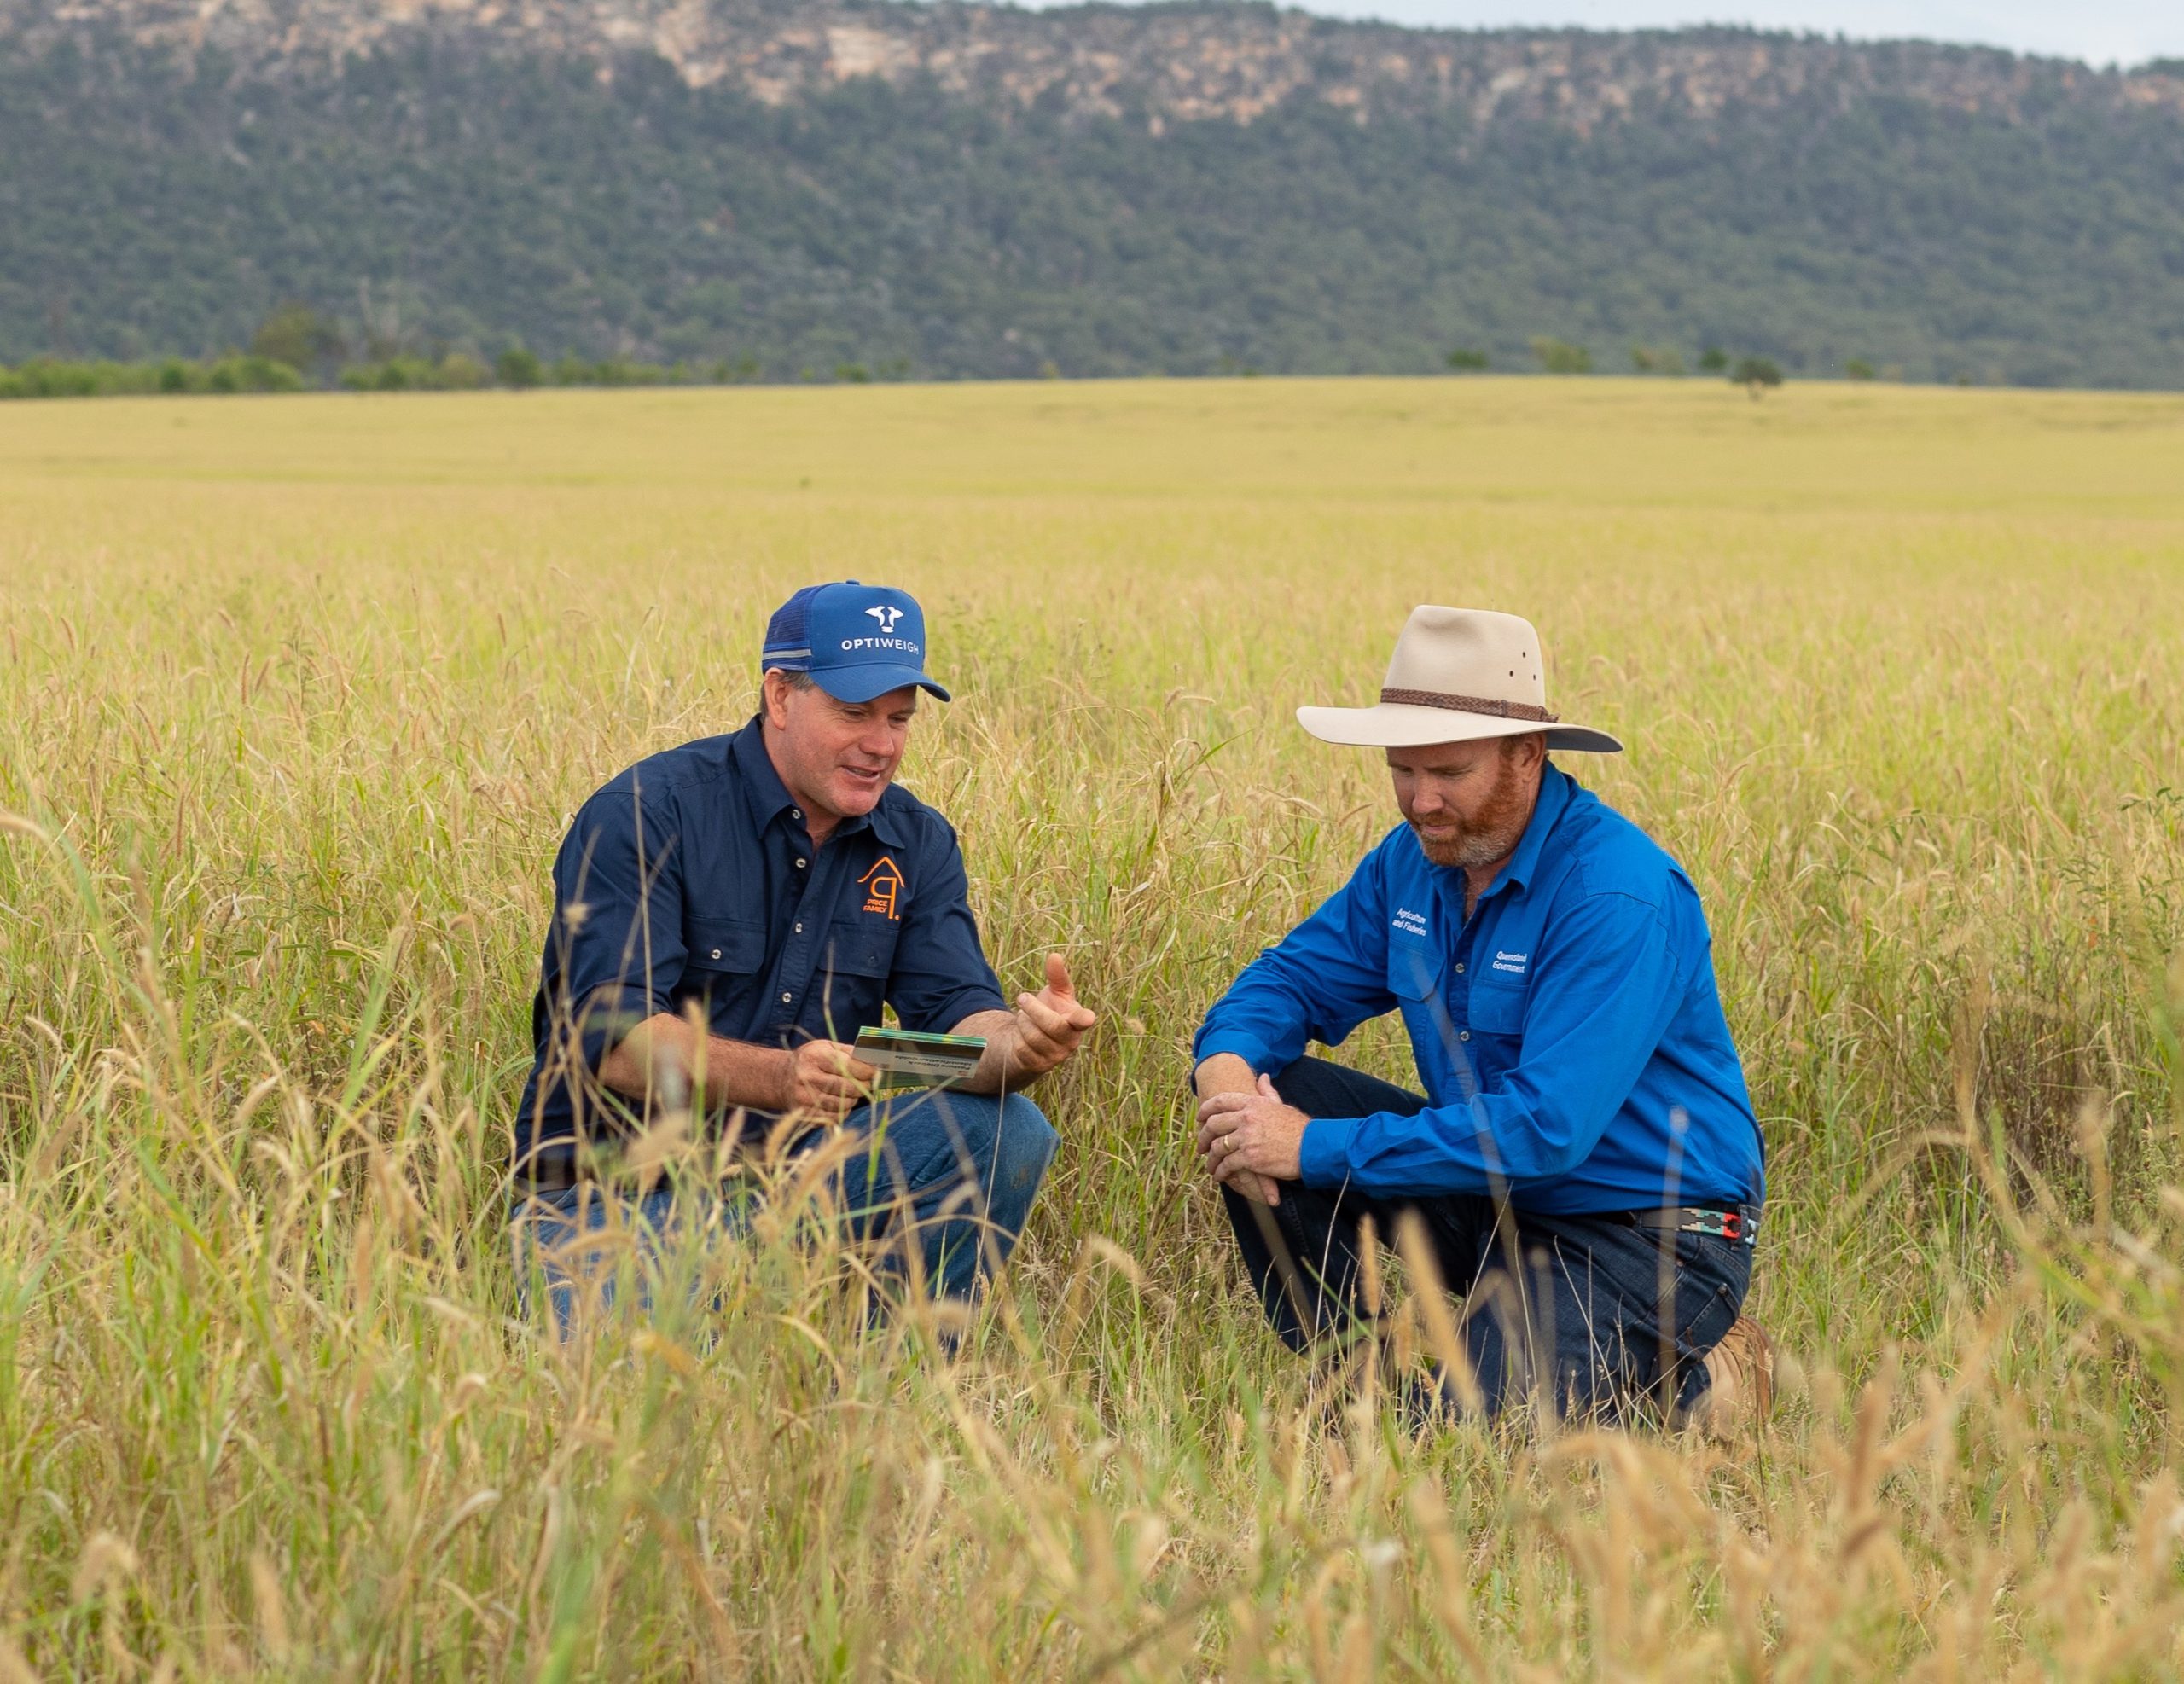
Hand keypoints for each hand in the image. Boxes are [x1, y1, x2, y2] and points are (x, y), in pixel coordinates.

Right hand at [782, 1039, 876, 1121]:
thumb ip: (847, 1051)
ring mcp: (805, 1098)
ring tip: (854, 1093)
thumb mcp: (824, 1047)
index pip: (846, 1066)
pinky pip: (834, 1116)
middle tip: (869, 1083)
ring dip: (854, 1099)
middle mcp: (807, 1078)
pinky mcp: (806, 1114)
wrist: (781, 1079)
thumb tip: (871, 1059)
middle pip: (846, 1087)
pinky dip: (843, 1111)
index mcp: (814, 1057)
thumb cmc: (809, 1060)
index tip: (875, 1071)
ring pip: (842, 1104)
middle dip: (863, 1086)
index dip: (865, 1070)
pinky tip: (842, 1103)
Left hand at [1006, 953, 1097, 1079]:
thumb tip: (1054, 955)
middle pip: (1052, 1025)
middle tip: (1022, 997)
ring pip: (1033, 1035)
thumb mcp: (1054, 994)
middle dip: (1034, 1008)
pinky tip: (1022, 1033)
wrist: (1032, 1041)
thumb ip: (1057, 976)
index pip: (1083, 1021)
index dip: (1084, 1019)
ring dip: (1023, 1021)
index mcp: (1077, 1022)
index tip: (1087, 1018)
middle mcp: (1070, 1041)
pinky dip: (1017, 1036)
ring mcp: (1055, 1056)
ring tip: (1025, 1017)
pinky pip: (1023, 1047)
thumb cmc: (1049, 1012)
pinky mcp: (1038, 1065)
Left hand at [1196, 1074, 1309, 1204]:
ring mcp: (1247, 1137)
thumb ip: (1268, 1092)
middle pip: (1214, 1124)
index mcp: (1253, 1103)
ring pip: (1218, 1147)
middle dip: (1203, 1136)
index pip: (1220, 1101)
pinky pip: (1227, 1164)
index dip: (1205, 1109)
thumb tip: (1262, 1077)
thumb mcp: (1282, 1106)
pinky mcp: (1250, 1157)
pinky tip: (1220, 1175)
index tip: (1199, 1118)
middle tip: (1201, 1146)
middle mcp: (1246, 1118)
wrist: (1313, 1147)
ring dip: (1211, 1159)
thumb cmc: (1300, 1128)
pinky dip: (1221, 1171)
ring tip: (1211, 1166)